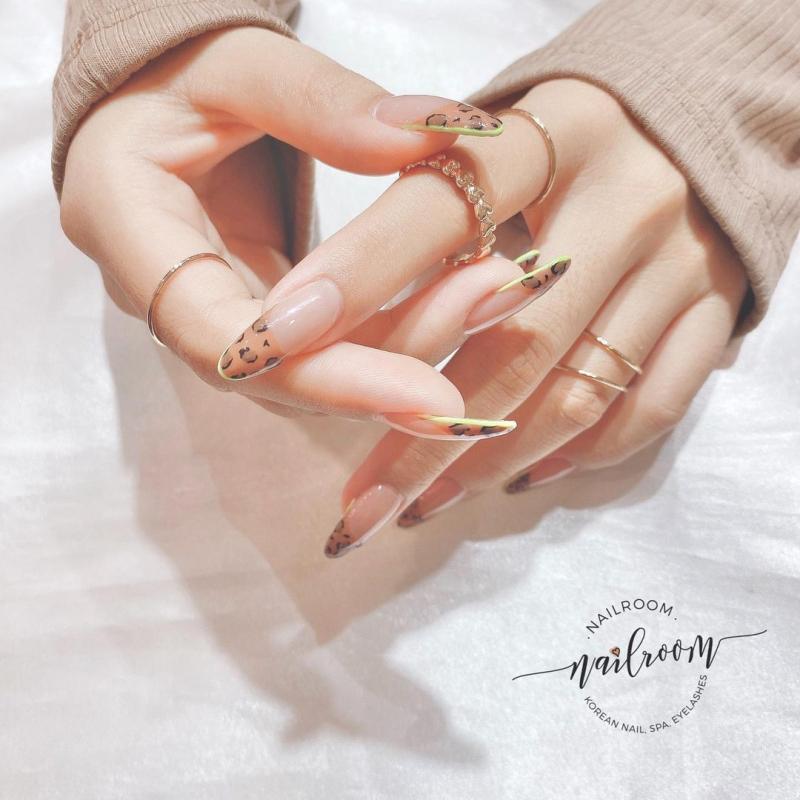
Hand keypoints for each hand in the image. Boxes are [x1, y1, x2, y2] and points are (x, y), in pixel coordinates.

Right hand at [59, 26, 525, 423]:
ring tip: (497, 298)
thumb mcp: (236, 63)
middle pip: (273, 373)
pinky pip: (328, 347)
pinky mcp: (260, 316)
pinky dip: (396, 334)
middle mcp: (167, 297)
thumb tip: (432, 137)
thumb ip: (321, 99)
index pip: (215, 336)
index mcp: (128, 231)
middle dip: (379, 376)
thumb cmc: (178, 75)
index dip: (312, 371)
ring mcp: (216, 316)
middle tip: (479, 361)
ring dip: (404, 353)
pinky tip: (465, 301)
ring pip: (310, 371)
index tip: (418, 391)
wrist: (160, 100)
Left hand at [297, 79, 746, 556]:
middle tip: (361, 505)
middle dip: (423, 434)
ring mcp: (683, 262)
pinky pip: (650, 408)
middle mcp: (627, 198)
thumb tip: (333, 316)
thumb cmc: (571, 135)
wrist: (703, 115)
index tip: (281, 338)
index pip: (442, 210)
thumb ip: (428, 204)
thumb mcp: (501, 135)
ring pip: (577, 392)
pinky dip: (581, 455)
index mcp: (555, 135)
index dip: (360, 275)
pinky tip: (519, 478)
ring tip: (421, 503)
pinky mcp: (719, 310)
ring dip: (490, 462)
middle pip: (513, 342)